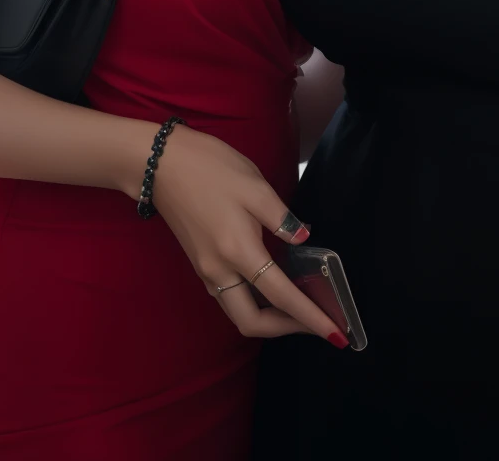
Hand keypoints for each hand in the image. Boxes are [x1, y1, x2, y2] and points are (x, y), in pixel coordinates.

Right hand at [152, 126, 347, 344]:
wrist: (160, 163)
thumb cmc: (210, 167)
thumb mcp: (254, 185)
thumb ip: (282, 218)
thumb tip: (304, 240)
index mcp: (238, 251)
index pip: (281, 297)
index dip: (311, 318)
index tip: (338, 335)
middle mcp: (219, 271)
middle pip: (253, 323)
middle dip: (287, 329)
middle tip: (316, 320)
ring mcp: (206, 270)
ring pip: (239, 313)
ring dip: (270, 318)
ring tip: (299, 305)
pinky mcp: (200, 263)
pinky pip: (230, 297)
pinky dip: (254, 301)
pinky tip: (271, 285)